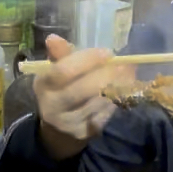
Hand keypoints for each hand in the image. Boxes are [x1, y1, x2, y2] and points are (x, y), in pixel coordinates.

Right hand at [32, 34, 118, 159]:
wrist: (59, 130)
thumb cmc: (60, 91)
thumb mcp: (55, 71)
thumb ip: (60, 55)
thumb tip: (53, 39)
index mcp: (44, 86)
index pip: (64, 71)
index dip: (88, 60)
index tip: (107, 53)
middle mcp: (53, 107)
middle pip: (83, 88)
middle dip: (106, 74)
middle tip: (122, 64)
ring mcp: (69, 122)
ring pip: (98, 101)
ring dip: (117, 85)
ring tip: (128, 73)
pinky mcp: (85, 132)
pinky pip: (105, 113)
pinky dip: (117, 99)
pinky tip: (125, 88)